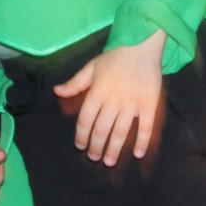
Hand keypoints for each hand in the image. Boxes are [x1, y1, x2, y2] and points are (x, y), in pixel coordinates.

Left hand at [53, 30, 166, 166]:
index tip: (80, 146)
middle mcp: (113, 100)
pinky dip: (143, 141)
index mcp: (97, 92)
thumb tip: (56, 91)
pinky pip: (146, 126)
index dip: (82, 135)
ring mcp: (132, 103)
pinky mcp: (149, 104)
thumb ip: (75, 82)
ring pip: (121, 132)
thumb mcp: (91, 66)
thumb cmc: (116, 57)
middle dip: (96, 146)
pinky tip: (138, 153)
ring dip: (114, 149)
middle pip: (102, 129)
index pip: (86, 120)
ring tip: (109, 161)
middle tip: (94, 158)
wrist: (142, 45)